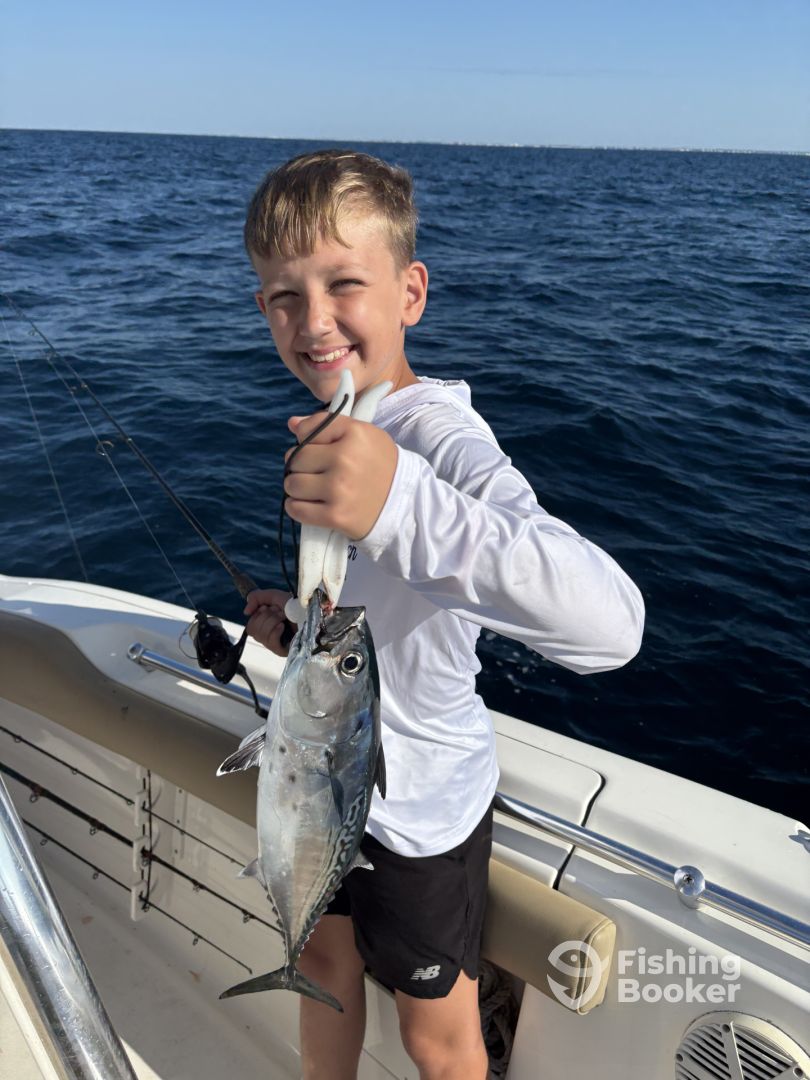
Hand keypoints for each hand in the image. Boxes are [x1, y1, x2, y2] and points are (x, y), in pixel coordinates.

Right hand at [244, 588, 293, 656]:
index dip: (257, 614)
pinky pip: (270, 642)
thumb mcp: (274, 596)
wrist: (313, 612)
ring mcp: (275, 645)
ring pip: (260, 635)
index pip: (250, 626)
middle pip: (252, 630)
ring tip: (283, 617)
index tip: (268, 607)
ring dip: (272, 621)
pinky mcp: (283, 651)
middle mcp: (269, 636)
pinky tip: (283, 626)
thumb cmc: (296, 605)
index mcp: (266, 625)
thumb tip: (246, 612)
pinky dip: (275, 630)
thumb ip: (257, 598)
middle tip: (279, 612)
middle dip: (265, 617)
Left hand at [283, 412, 397, 539]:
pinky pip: (296, 509)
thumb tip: (292, 424)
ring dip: (298, 488)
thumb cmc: (380, 465)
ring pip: (292, 484)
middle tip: (317, 471)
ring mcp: (339, 489)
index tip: (318, 448)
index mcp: (354, 433)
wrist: (404, 503)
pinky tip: (310, 504)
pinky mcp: (335, 515)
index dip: (307, 439)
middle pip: (296, 457)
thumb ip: (328, 425)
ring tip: (314, 489)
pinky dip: (297, 507)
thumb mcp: (364, 435)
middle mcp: (345, 458)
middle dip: (301, 465)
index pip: (308, 430)